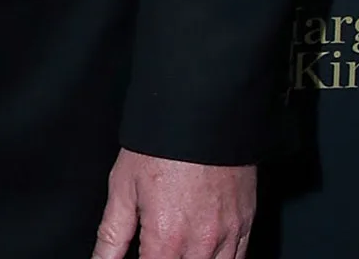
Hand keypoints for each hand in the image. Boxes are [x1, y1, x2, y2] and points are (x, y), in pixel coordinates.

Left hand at [92, 149, 254, 258]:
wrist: (202, 114)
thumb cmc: (158, 147)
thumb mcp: (123, 187)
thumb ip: (112, 235)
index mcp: (166, 239)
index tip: (142, 252)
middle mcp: (201, 245)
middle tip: (157, 245)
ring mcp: (228, 237)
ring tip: (176, 246)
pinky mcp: (246, 225)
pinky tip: (202, 250)